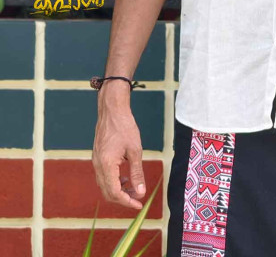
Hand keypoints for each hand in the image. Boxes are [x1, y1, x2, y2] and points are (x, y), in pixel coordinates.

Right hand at [92, 84, 146, 209]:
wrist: (112, 110)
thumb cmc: (125, 127)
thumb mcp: (135, 150)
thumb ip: (137, 173)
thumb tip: (141, 192)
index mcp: (106, 165)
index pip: (115, 193)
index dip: (127, 201)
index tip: (139, 205)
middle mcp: (98, 166)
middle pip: (108, 193)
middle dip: (123, 198)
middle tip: (138, 198)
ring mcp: (96, 162)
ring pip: (105, 186)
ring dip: (118, 191)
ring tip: (134, 188)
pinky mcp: (97, 158)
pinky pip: (103, 177)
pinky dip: (114, 182)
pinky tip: (125, 178)